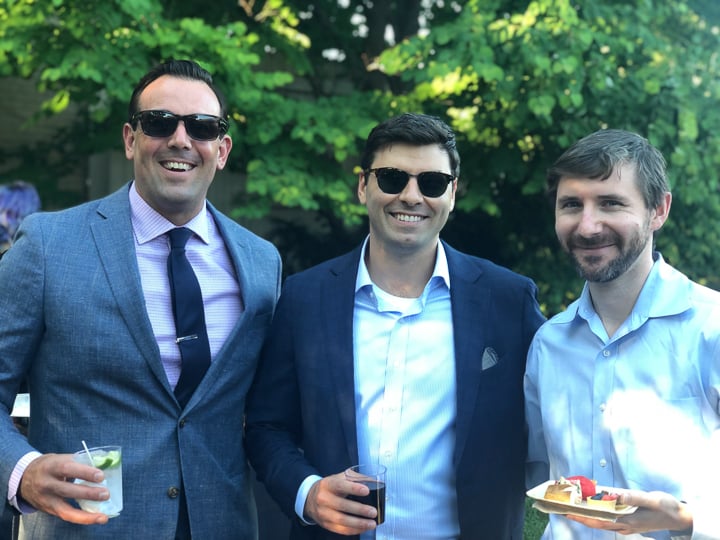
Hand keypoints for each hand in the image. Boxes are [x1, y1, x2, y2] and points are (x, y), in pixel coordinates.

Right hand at [19, 453, 109, 524]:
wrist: (25, 478)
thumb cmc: (52, 465)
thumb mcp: (61, 459)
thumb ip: (81, 461)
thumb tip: (106, 464)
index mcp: (51, 466)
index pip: (67, 468)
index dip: (85, 472)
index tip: (101, 476)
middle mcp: (46, 483)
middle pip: (67, 490)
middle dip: (88, 493)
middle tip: (106, 494)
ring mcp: (46, 499)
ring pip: (65, 509)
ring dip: (86, 514)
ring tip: (103, 515)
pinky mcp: (49, 510)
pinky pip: (66, 516)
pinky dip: (82, 519)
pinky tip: (96, 519)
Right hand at [303, 472, 377, 534]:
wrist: (311, 498)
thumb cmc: (331, 487)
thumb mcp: (340, 477)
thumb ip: (356, 478)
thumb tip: (375, 482)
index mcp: (328, 484)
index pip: (340, 485)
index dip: (353, 488)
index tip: (366, 491)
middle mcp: (324, 499)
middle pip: (342, 505)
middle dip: (360, 509)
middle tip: (373, 512)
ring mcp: (324, 513)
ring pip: (341, 520)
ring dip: (359, 523)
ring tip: (372, 523)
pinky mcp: (326, 524)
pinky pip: (341, 530)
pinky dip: (354, 530)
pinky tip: (364, 528)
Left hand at [566, 490, 692, 534]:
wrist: (679, 518)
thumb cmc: (666, 507)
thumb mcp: (652, 499)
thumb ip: (634, 497)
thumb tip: (616, 494)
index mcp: (627, 521)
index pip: (599, 520)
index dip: (582, 517)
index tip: (567, 511)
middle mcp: (624, 526)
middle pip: (596, 523)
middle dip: (579, 517)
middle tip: (562, 509)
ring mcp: (627, 526)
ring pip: (601, 523)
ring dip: (587, 516)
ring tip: (573, 508)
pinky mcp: (629, 524)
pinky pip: (609, 521)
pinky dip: (598, 515)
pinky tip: (593, 509)